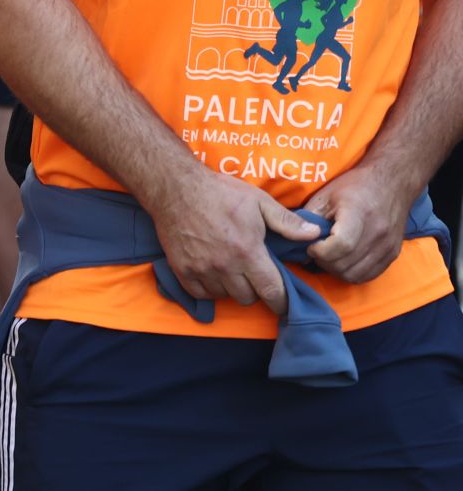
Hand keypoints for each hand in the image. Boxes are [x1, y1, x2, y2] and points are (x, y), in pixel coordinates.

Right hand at [145, 165, 320, 315]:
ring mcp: (201, 269)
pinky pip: (201, 293)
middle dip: (256, 290)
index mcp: (248, 252)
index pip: (271, 291)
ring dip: (232, 288)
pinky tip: (213, 274)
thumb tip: (314, 235)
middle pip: (248, 297)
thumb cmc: (220, 192)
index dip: (281, 301)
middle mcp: (225, 266)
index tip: (283, 302)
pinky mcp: (182, 269)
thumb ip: (287, 221)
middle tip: (254, 275)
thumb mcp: (258, 201)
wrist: (176, 188)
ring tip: (233, 271)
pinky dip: (210, 289)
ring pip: (225, 296)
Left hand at [303, 162, 419, 284]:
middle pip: (345, 264)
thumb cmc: (354, 186)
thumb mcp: (325, 196)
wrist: (392, 183)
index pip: (341, 245)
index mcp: (359, 213)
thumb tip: (294, 242)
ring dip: (335, 270)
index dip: (320, 251)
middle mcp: (378, 232)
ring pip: (355, 275)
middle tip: (316, 251)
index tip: (310, 245)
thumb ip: (309, 219)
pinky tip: (342, 260)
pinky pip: (368, 276)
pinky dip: (351, 273)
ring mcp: (388, 246)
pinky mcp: (393, 254)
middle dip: (323, 262)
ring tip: (328, 256)